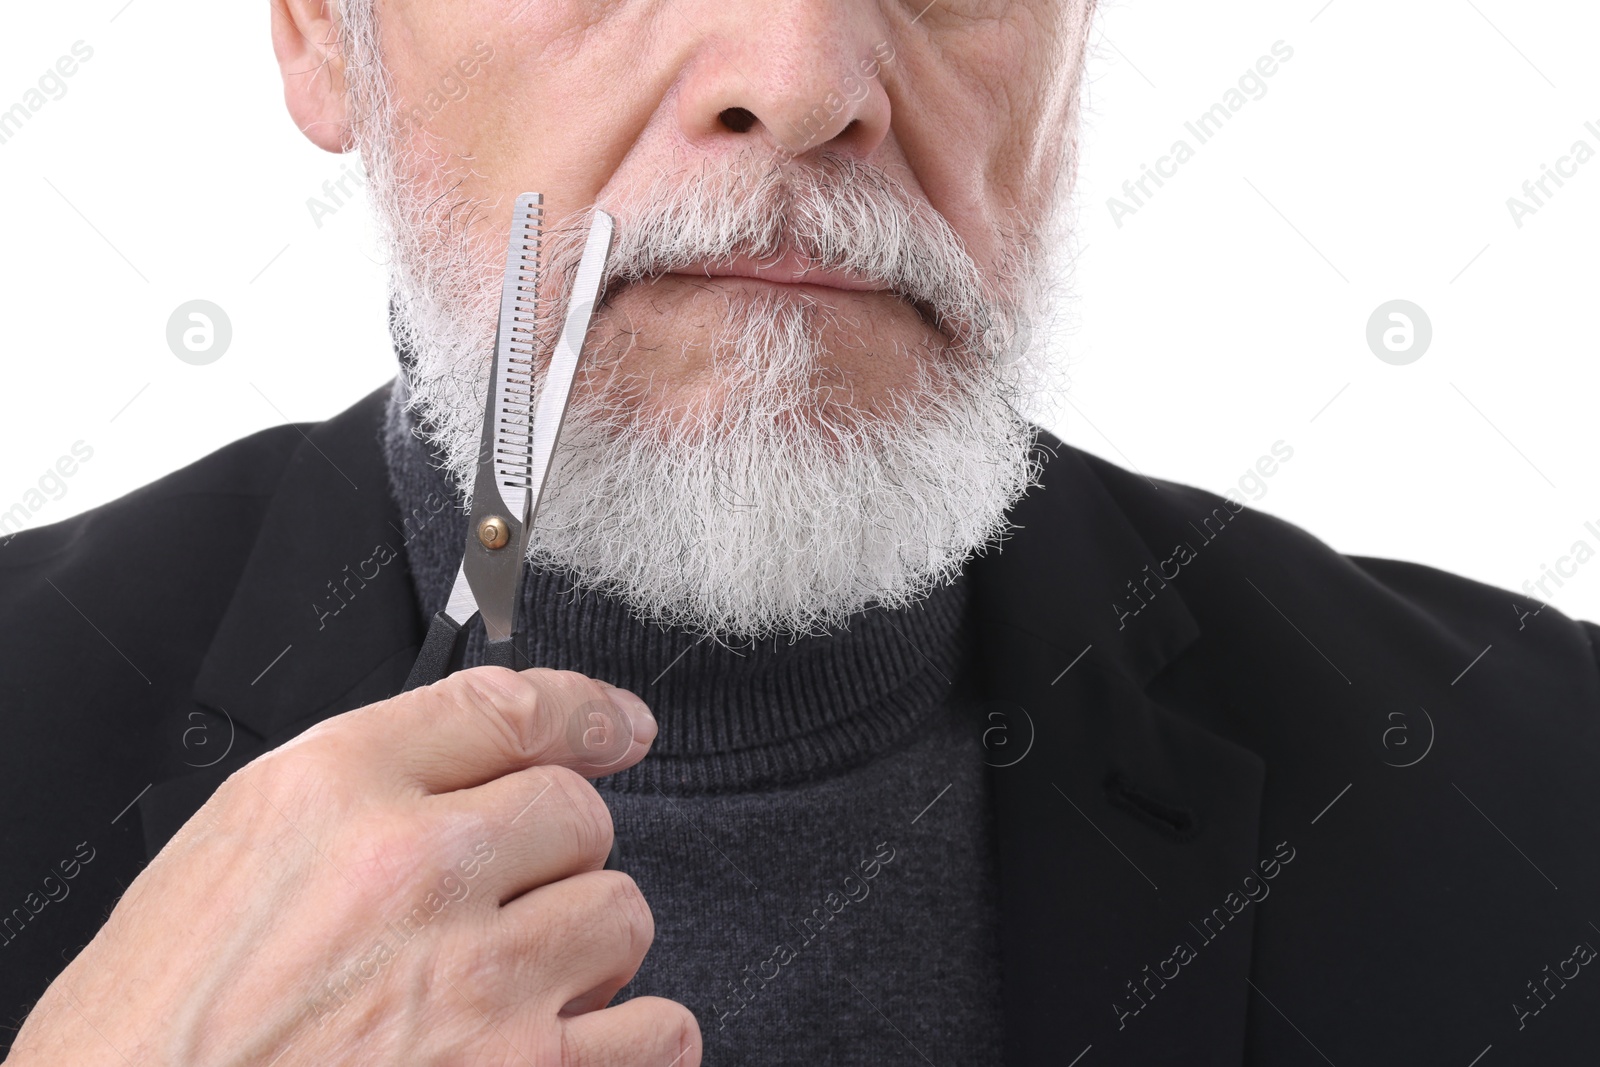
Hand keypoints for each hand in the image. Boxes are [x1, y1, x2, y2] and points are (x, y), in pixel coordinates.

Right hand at [7, 667, 699, 1065]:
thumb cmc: (149, 1033)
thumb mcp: (224, 860)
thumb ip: (352, 799)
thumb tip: (474, 774)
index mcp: (328, 797)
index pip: (504, 707)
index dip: (581, 710)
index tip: (614, 726)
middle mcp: (412, 873)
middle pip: (577, 811)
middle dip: (556, 853)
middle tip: (509, 900)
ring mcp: (475, 984)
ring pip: (621, 913)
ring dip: (587, 948)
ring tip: (524, 982)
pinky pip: (656, 1032)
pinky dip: (635, 1038)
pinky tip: (582, 1042)